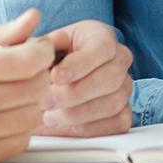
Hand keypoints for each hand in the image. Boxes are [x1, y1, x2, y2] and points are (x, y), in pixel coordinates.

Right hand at [0, 9, 53, 162]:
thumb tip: (34, 17)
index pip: (30, 60)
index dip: (43, 53)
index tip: (39, 51)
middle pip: (37, 88)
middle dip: (40, 76)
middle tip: (27, 73)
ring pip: (32, 117)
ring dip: (31, 104)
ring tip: (12, 95)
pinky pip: (19, 143)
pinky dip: (18, 129)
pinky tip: (1, 118)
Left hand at [40, 19, 132, 135]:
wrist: (50, 83)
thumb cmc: (48, 61)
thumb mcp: (40, 47)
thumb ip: (39, 46)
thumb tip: (38, 48)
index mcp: (101, 36)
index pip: (103, 48)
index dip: (80, 64)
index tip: (55, 77)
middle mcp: (120, 59)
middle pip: (111, 78)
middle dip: (74, 94)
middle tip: (46, 101)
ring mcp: (124, 87)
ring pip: (112, 103)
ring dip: (78, 113)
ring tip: (50, 115)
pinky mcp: (124, 113)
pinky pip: (117, 123)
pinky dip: (91, 127)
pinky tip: (69, 124)